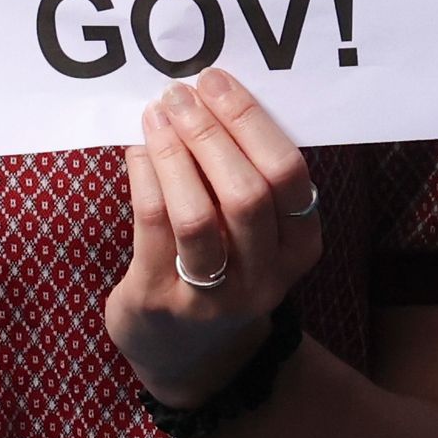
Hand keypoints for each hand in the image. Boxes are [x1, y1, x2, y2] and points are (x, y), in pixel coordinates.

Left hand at [104, 72, 322, 409]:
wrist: (189, 356)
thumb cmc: (224, 269)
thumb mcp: (258, 235)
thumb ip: (248, 176)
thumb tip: (211, 96)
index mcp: (299, 248)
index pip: (289, 176)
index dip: (252, 122)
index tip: (218, 81)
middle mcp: (264, 277)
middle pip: (248, 193)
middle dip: (212, 132)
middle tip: (181, 92)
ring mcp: (212, 296)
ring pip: (198, 214)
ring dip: (175, 153)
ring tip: (158, 114)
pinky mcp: (160, 301)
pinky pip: (153, 227)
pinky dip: (145, 177)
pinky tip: (138, 149)